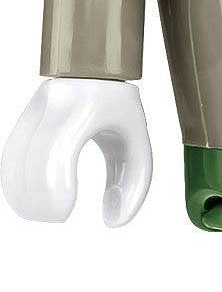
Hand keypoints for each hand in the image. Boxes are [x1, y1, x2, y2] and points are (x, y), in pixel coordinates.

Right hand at [2, 78, 152, 225]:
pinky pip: (9, 153)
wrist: (99, 69)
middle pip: (29, 158)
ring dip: (21, 194)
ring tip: (44, 215)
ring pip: (12, 156)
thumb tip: (112, 222)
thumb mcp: (139, 142)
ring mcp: (34, 108)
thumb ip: (135, 185)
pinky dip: (14, 182)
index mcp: (87, 106)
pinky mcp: (24, 117)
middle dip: (37, 198)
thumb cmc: (120, 108)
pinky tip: (29, 202)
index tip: (66, 212)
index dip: (53, 187)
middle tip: (57, 217)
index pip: (57, 150)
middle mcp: (54, 103)